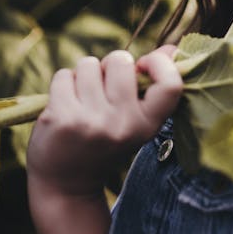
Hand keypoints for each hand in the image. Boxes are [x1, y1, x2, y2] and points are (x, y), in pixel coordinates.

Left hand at [27, 46, 182, 198]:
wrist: (65, 185)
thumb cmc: (105, 142)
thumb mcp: (135, 121)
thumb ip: (152, 85)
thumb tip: (171, 48)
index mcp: (147, 125)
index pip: (170, 84)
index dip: (160, 63)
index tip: (144, 65)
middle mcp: (122, 124)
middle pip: (120, 60)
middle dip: (110, 66)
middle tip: (104, 88)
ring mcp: (91, 121)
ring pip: (88, 64)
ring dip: (84, 76)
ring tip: (83, 100)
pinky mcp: (61, 118)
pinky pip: (64, 75)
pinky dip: (63, 85)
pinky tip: (65, 106)